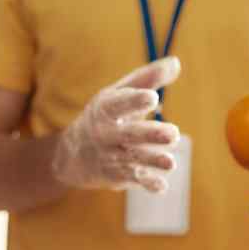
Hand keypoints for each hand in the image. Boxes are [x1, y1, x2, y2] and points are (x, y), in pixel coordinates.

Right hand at [52, 57, 181, 192]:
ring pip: (134, 159)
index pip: (119, 104)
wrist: (73, 156)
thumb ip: (147, 79)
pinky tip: (162, 186)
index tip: (152, 98)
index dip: (134, 100)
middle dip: (150, 135)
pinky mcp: (118, 176)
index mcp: (106, 110)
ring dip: (153, 161)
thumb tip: (176, 63)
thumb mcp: (117, 95)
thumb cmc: (104, 118)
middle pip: (129, 134)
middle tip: (173, 134)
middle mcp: (106, 134)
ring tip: (170, 163)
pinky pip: (134, 180)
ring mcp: (111, 157)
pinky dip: (147, 184)